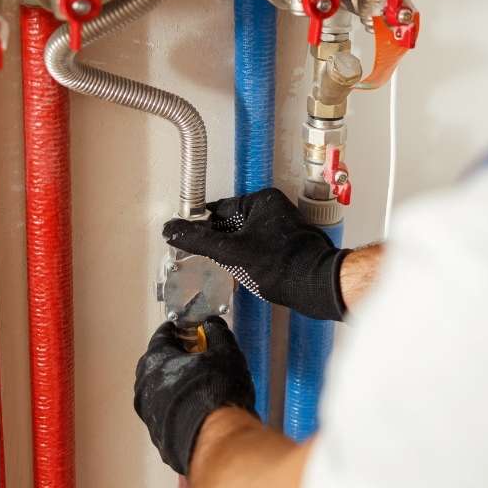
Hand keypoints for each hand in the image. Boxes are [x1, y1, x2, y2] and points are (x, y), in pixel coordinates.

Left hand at [133, 317, 255, 475]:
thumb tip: (212, 324)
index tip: (192, 330)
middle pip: (158, 363)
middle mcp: (144, 386)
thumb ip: (217, 333)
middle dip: (176, 358)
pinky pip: (166, 413)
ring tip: (201, 387)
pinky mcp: (157, 436)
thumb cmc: (216, 391)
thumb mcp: (225, 352)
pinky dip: (178, 408)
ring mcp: (148, 413)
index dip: (180, 330)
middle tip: (199, 358)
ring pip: (160, 391)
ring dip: (176, 385)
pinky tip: (198, 410)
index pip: (163, 335)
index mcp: (155, 360)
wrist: (215, 440)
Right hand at [163, 188, 349, 321]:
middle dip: (219, 241)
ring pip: (246, 237)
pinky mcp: (289, 245)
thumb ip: (199, 240)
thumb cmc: (280, 266)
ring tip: (226, 267)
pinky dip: (249, 259)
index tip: (190, 238)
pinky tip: (245, 273)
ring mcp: (284, 227)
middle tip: (206, 257)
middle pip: (233, 224)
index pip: (220, 210)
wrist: (316, 286)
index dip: (203, 226)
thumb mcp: (231, 252)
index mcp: (262, 201)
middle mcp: (275, 209)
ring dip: (234, 252)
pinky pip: (260, 248)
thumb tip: (171, 229)